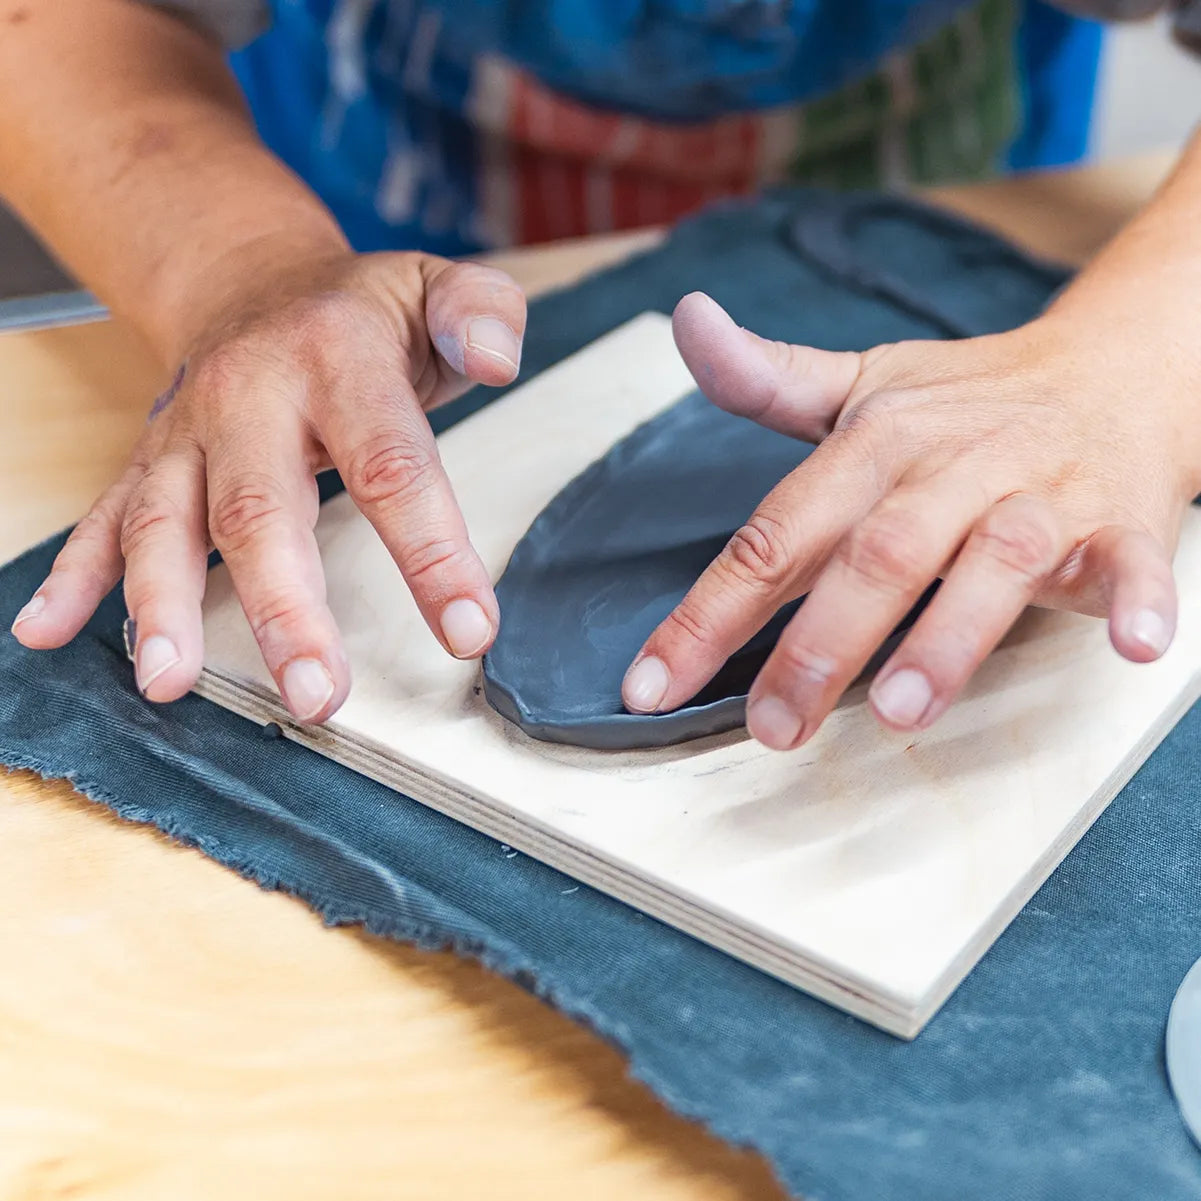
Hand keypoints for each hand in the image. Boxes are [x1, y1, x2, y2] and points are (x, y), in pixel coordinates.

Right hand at [11, 248, 526, 721]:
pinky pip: (104, 515)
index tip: (467, 632)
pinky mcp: (151, 458)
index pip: (391, 464)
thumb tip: (498, 358)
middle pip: (262, 508)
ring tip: (171, 682)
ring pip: (167, 520)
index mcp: (336, 356)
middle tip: (316, 694)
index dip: (431, 553)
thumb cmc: (360, 310)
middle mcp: (249, 393)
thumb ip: (483, 313)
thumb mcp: (439, 289)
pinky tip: (49, 631)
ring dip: (163, 605)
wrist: (256, 278)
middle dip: (285, 609)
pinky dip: (75, 575)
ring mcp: (189, 431)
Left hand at [622, 292, 1198, 749]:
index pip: (776, 533)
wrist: (1111, 368)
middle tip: (773, 725)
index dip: (709, 611)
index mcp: (876, 442)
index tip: (649, 684)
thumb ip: (767, 378)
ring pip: (993, 562)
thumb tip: (686, 323)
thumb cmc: (965, 400)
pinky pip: (1133, 561)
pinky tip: (1134, 644)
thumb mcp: (861, 386)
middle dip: (820, 643)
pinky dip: (1138, 601)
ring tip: (900, 709)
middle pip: (877, 554)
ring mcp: (1038, 493)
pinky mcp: (1119, 520)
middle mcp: (951, 466)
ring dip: (949, 636)